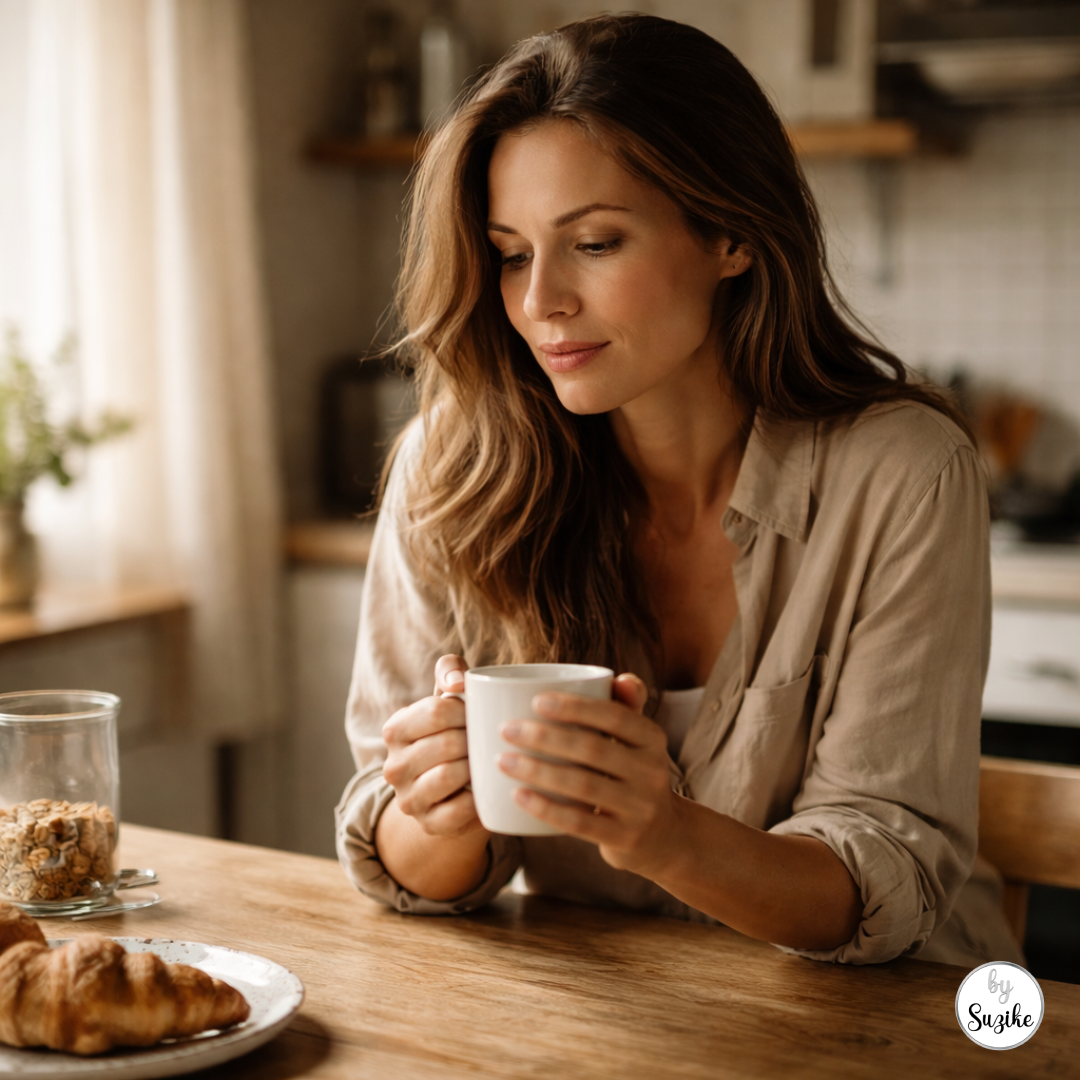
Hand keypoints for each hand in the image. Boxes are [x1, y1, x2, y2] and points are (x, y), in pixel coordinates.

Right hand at [381, 654, 489, 840]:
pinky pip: (458, 810)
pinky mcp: (429, 825)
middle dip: (475, 739)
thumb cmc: (455, 732)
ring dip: (475, 766)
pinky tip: (485, 787)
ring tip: (487, 760)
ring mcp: (409, 798)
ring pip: (448, 776)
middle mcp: (393, 766)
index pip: (437, 711)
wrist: (454, 788)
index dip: (467, 710)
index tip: (479, 714)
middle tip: (491, 739)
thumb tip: (458, 683)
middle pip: (447, 743)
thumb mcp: (449, 698)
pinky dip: (478, 798)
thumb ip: (451, 671)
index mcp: (395, 729)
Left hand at [497, 674, 682, 877]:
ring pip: (582, 786)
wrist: (663, 835)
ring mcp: (640, 808)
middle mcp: (652, 771)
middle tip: (506, 729)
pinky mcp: (623, 838)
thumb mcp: (638, 741)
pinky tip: (517, 795)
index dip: (576, 707)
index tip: (535, 701)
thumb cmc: (634, 774)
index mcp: (652, 739)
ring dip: (537, 771)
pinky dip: (545, 808)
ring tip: (503, 760)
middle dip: (544, 737)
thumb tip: (621, 678)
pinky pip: (579, 823)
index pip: (615, 716)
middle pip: (592, 749)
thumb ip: (625, 706)